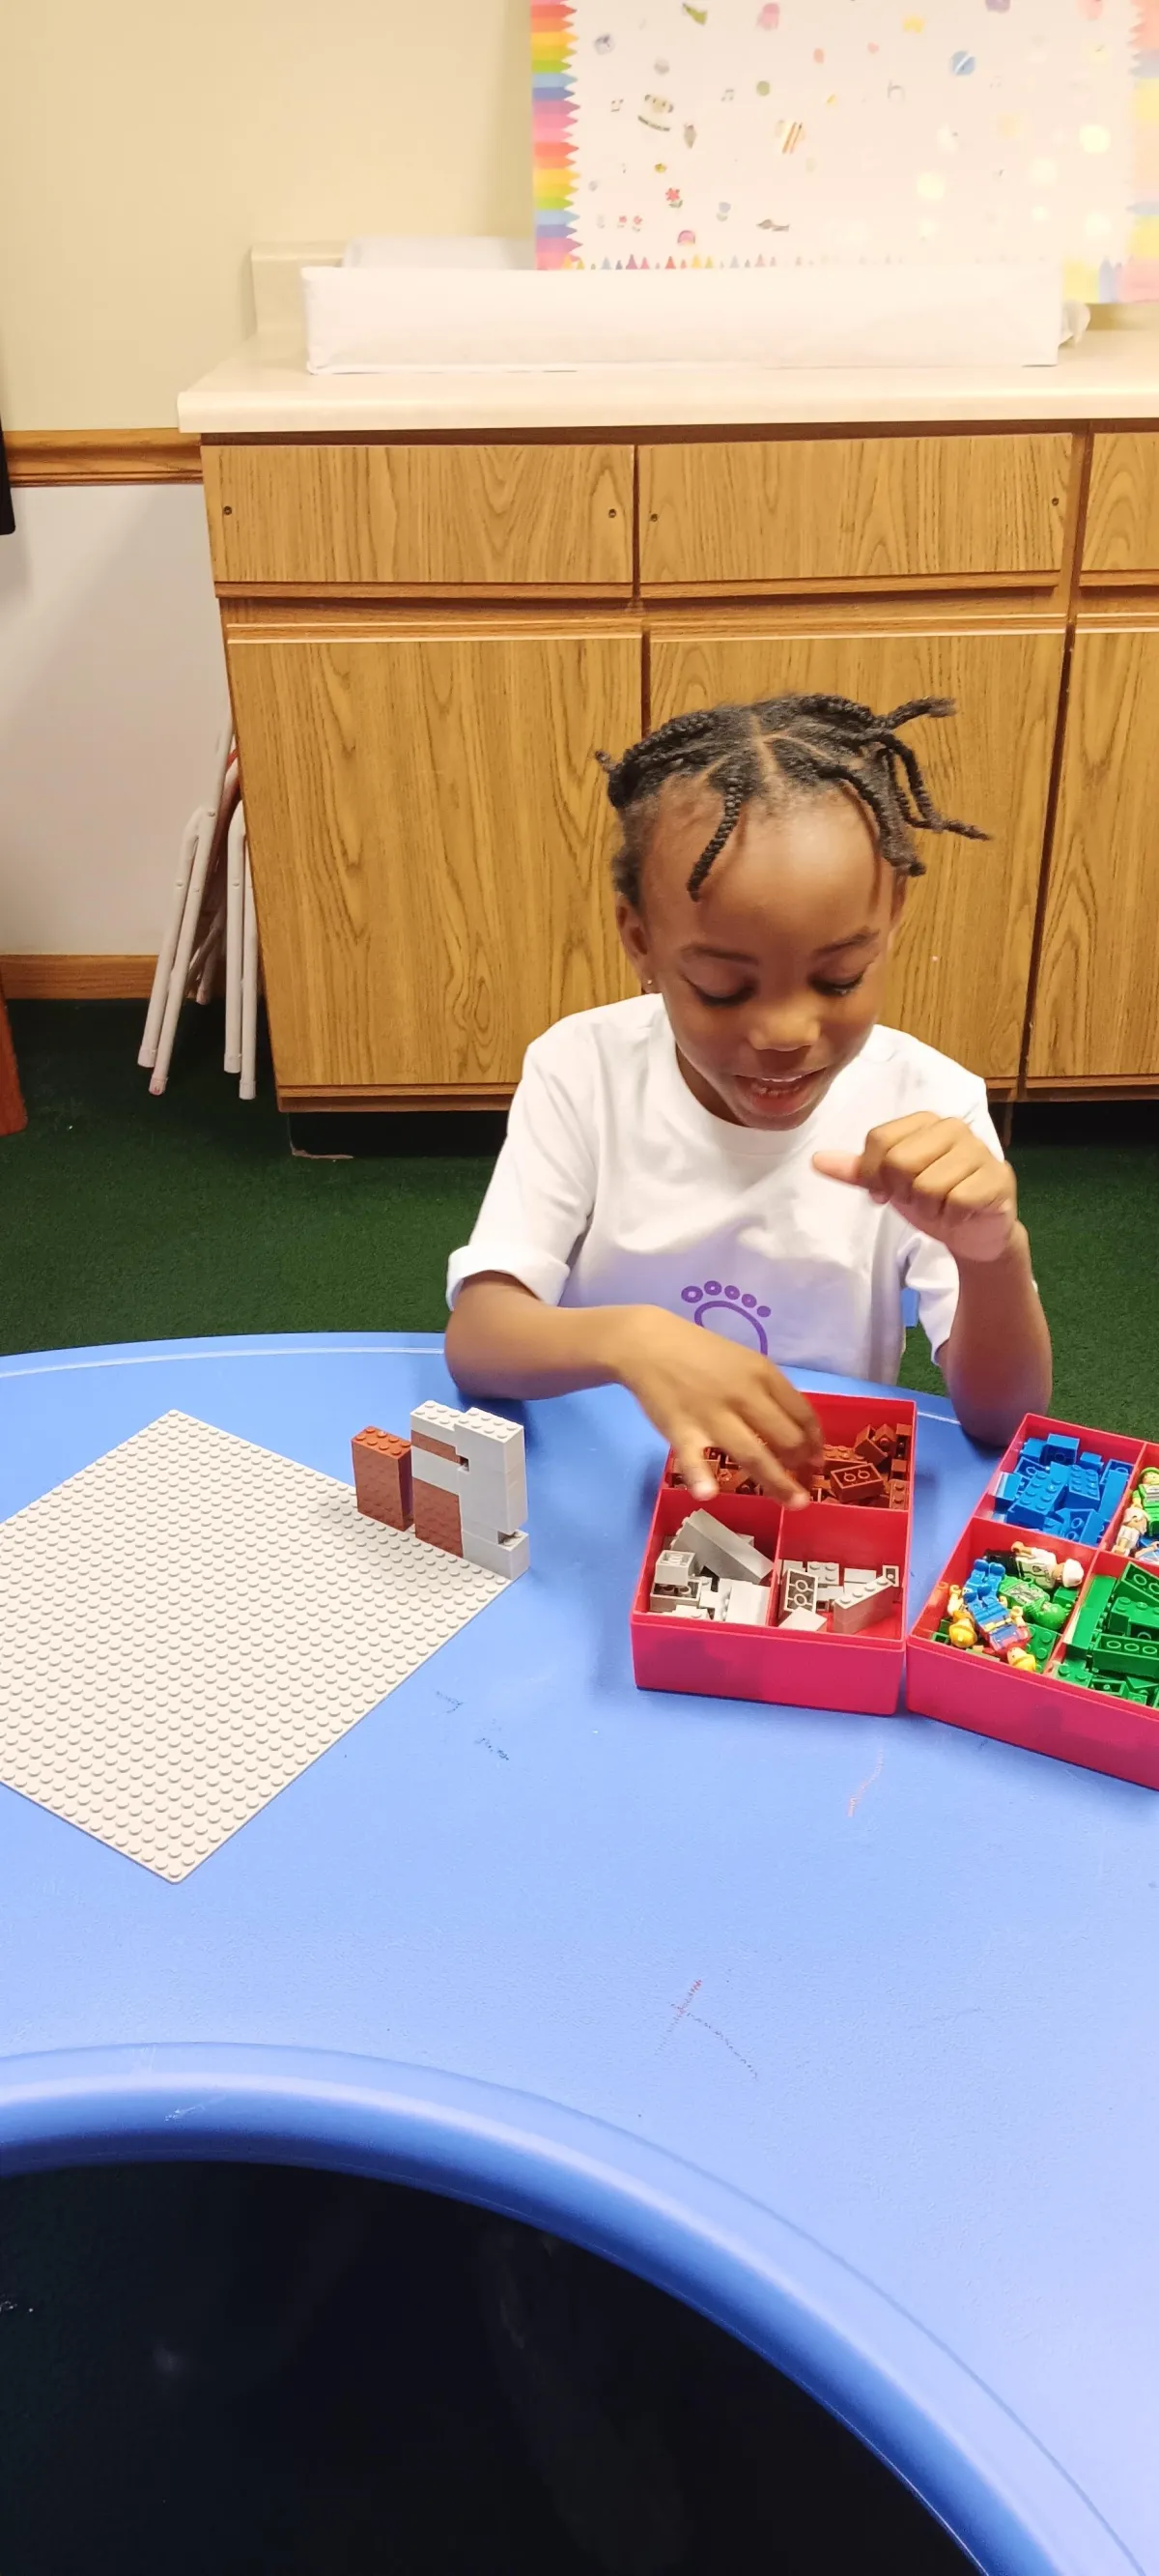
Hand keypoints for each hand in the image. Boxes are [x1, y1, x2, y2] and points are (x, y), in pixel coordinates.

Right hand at [615, 1308, 821, 1505]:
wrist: (649, 1344)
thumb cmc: (701, 1353)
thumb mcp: (744, 1361)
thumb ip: (769, 1391)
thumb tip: (796, 1428)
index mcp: (763, 1374)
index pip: (802, 1413)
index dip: (815, 1441)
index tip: (816, 1460)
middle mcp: (744, 1395)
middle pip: (785, 1438)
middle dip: (800, 1466)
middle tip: (801, 1484)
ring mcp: (712, 1414)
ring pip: (753, 1454)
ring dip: (777, 1483)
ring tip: (793, 1504)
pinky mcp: (680, 1429)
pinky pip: (693, 1458)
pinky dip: (700, 1476)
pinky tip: (709, 1495)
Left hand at [812, 1114, 1018, 1264]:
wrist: (974, 1232)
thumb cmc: (931, 1199)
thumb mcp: (889, 1185)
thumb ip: (857, 1171)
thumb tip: (817, 1160)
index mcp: (924, 1121)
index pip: (878, 1140)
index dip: (875, 1174)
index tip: (887, 1191)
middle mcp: (953, 1127)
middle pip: (900, 1161)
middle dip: (904, 1192)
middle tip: (920, 1199)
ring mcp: (979, 1151)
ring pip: (928, 1185)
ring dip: (929, 1208)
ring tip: (942, 1206)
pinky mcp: (998, 1177)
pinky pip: (957, 1201)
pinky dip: (952, 1217)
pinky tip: (960, 1213)